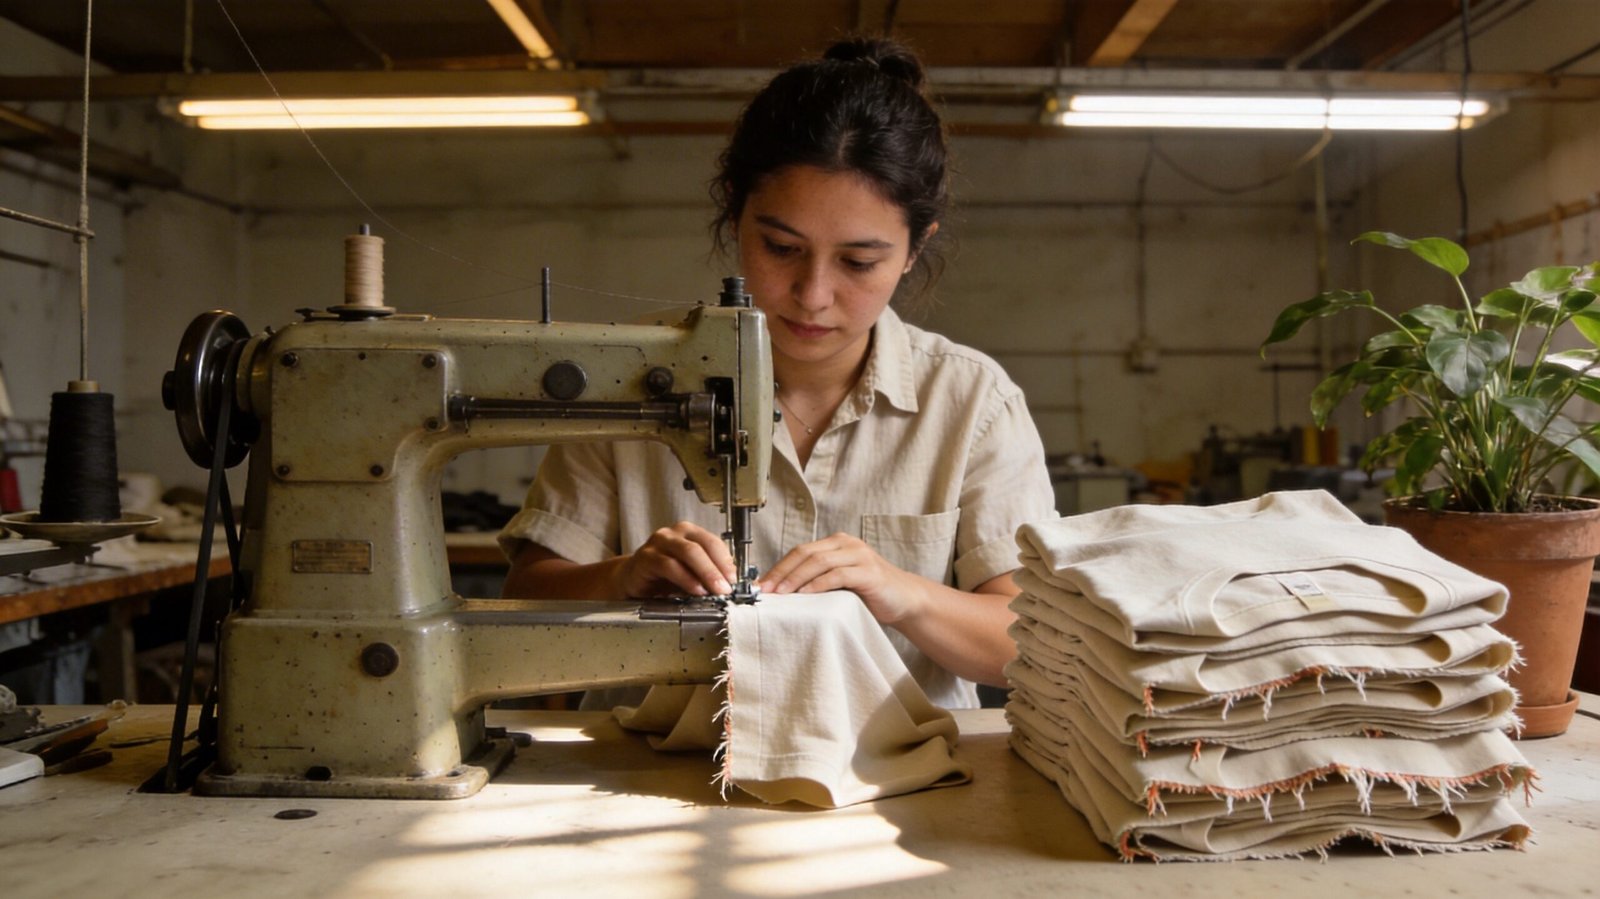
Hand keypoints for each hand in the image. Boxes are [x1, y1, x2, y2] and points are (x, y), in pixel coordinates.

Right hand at [615, 521, 735, 597]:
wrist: (631, 580)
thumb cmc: (663, 578)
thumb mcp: (692, 576)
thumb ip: (712, 579)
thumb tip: (741, 588)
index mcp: (690, 534)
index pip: (715, 543)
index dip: (727, 562)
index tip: (737, 581)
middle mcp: (675, 534)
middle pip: (703, 546)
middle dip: (718, 568)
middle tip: (728, 588)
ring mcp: (659, 543)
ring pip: (688, 553)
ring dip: (705, 573)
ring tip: (715, 591)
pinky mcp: (646, 557)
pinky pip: (668, 565)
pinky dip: (684, 578)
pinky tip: (694, 590)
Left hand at [758, 532, 921, 623]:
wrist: (905, 599)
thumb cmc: (870, 593)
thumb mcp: (839, 582)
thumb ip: (817, 579)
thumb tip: (781, 590)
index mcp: (837, 543)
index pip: (800, 551)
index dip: (779, 567)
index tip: (762, 585)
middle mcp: (847, 544)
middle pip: (806, 553)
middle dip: (782, 572)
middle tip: (766, 590)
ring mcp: (860, 556)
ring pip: (820, 562)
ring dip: (797, 578)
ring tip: (782, 593)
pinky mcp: (869, 572)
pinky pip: (838, 575)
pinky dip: (819, 584)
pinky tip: (806, 594)